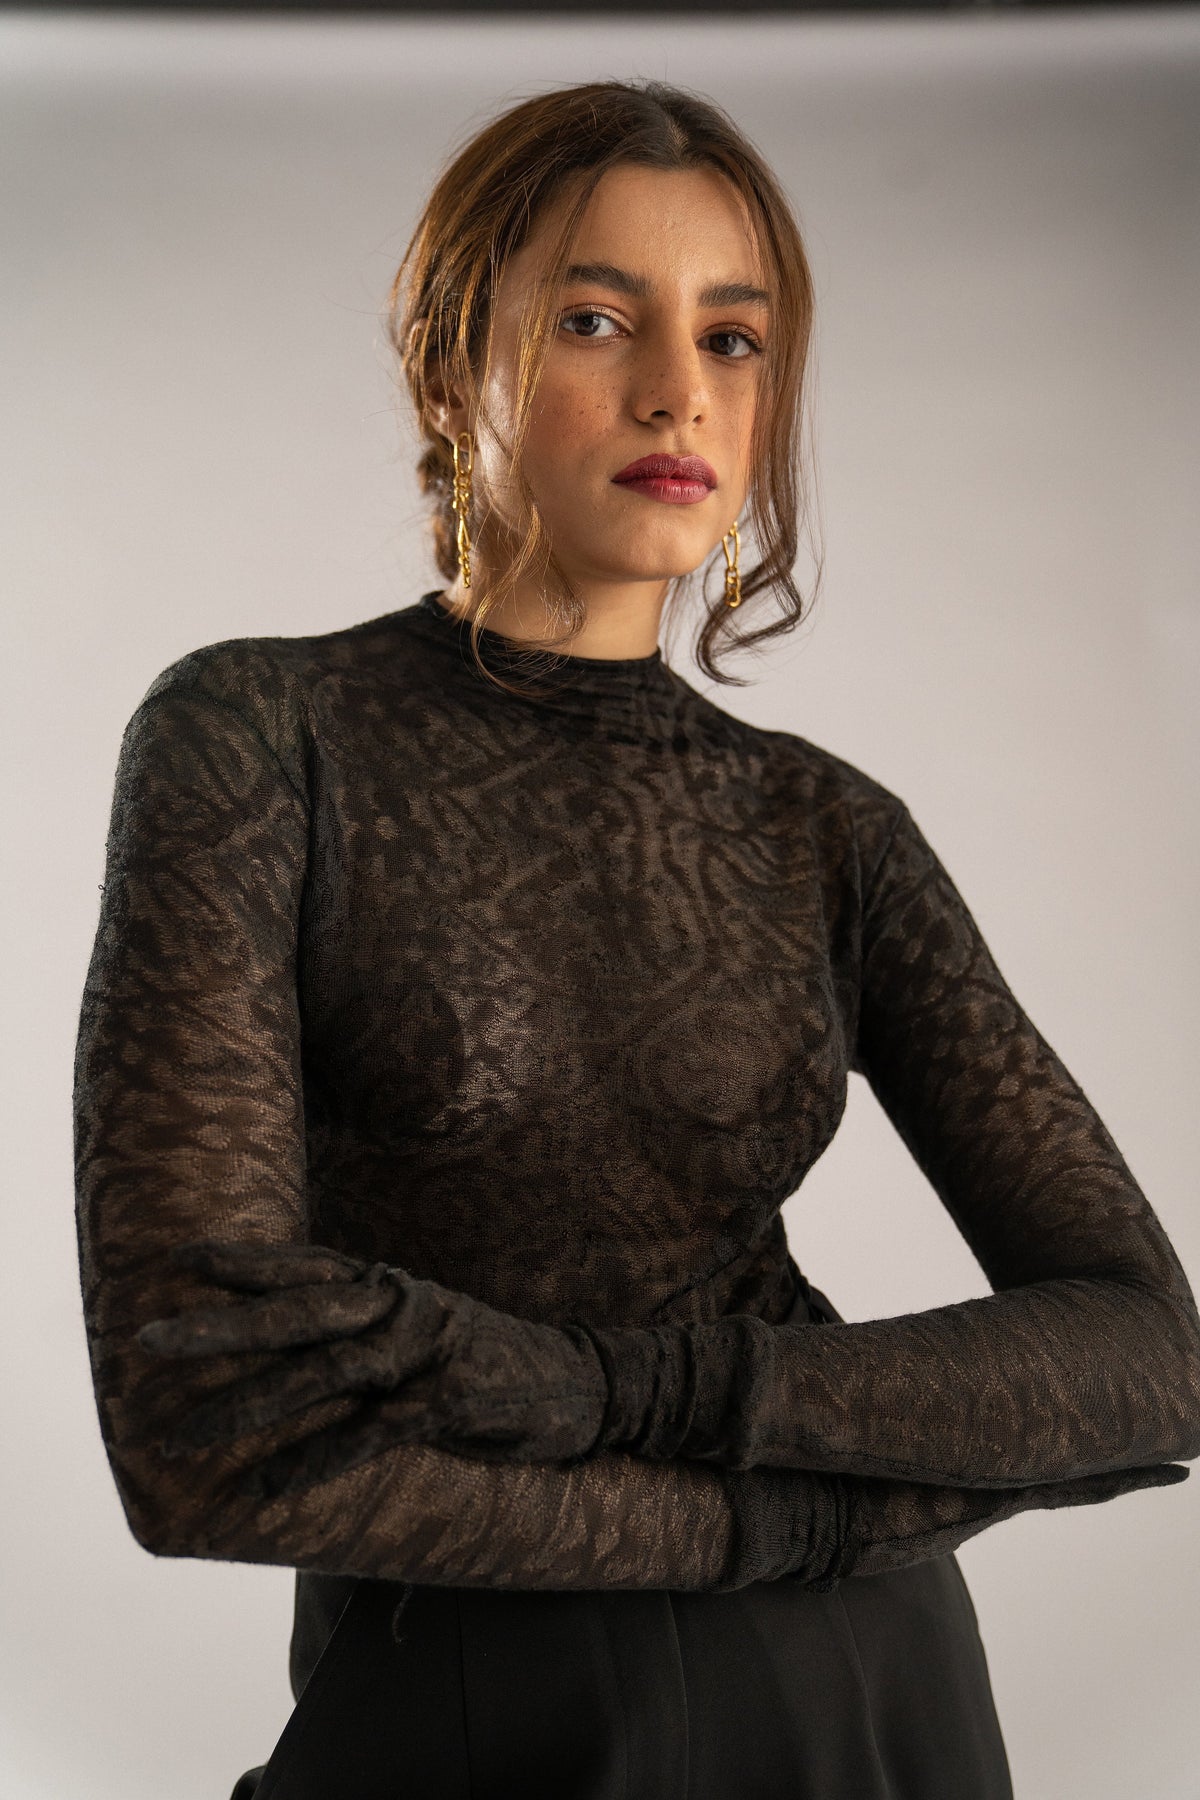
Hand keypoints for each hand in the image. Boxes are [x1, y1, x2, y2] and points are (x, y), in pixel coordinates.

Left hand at [136, 1238, 609, 1479]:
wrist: (584, 1382)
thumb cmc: (490, 1360)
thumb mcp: (428, 1328)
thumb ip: (368, 1329)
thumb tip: (295, 1346)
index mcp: (394, 1288)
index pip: (309, 1265)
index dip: (248, 1261)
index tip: (183, 1260)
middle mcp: (404, 1307)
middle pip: (300, 1311)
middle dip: (221, 1326)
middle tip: (151, 1338)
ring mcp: (429, 1352)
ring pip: (324, 1373)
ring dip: (249, 1405)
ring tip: (186, 1432)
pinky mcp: (452, 1401)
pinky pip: (371, 1434)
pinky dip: (316, 1458)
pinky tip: (269, 1484)